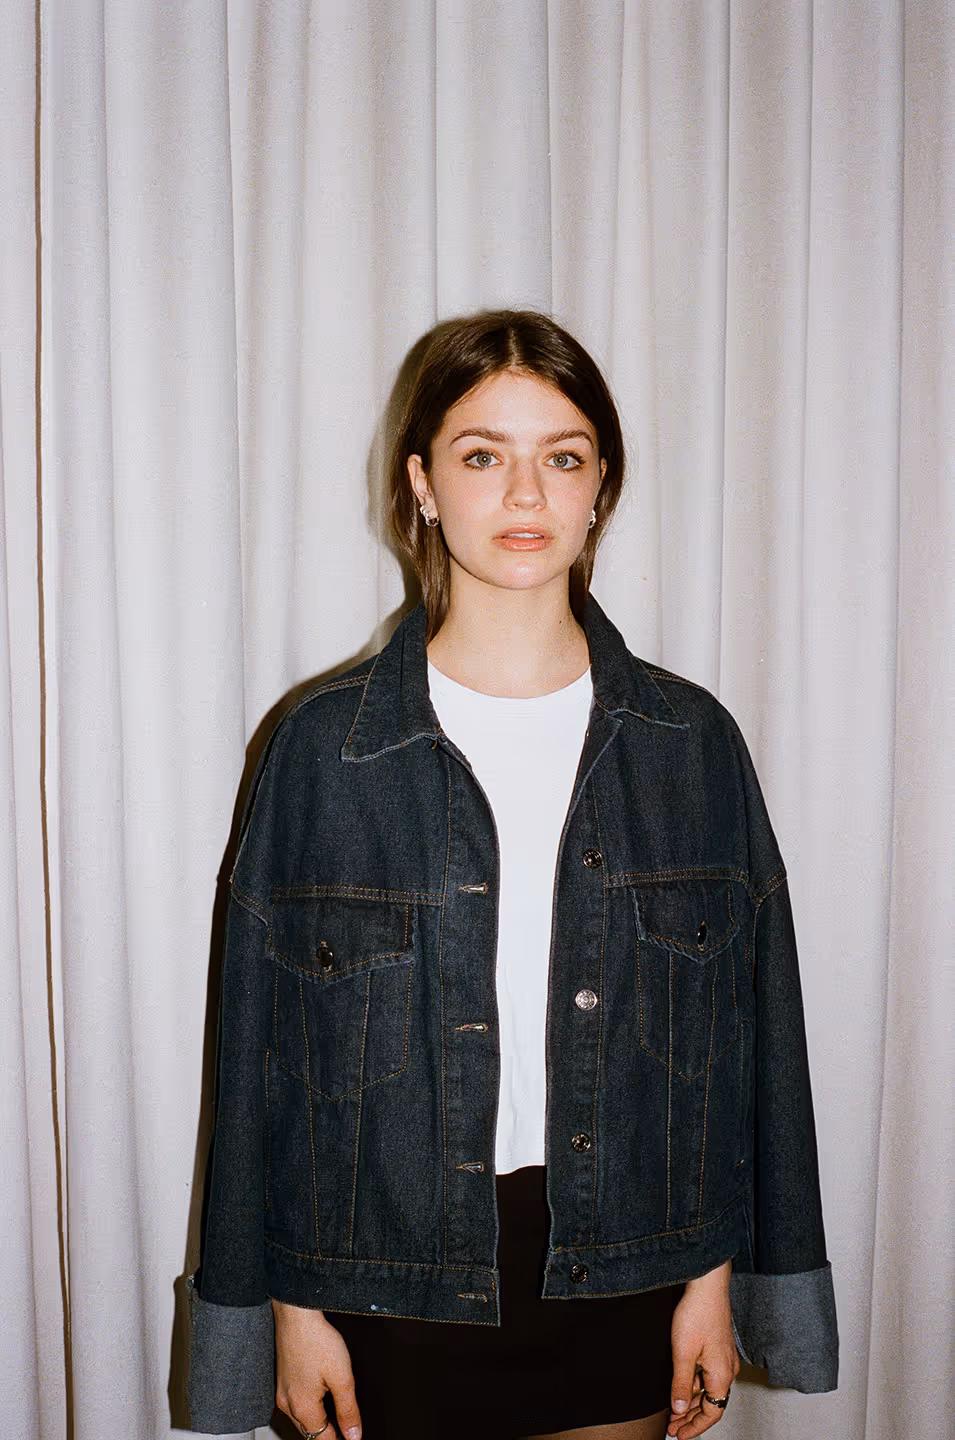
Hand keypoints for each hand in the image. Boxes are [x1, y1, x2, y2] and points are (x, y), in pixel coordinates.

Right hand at [272, 1299, 361, 1439]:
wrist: (296, 1314)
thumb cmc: (317, 1339)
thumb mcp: (342, 1377)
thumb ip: (348, 1410)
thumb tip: (354, 1436)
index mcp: (302, 1408)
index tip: (351, 1438)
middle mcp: (288, 1404)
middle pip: (310, 1433)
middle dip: (328, 1435)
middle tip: (346, 1431)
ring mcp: (282, 1392)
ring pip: (301, 1421)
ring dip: (318, 1423)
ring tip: (335, 1421)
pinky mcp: (281, 1380)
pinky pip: (295, 1405)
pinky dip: (308, 1410)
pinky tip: (319, 1401)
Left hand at [667, 1261, 738, 1437]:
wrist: (707, 1284)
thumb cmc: (698, 1313)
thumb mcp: (683, 1353)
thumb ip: (681, 1384)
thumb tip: (679, 1409)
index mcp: (722, 1375)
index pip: (712, 1413)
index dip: (695, 1427)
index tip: (679, 1435)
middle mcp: (727, 1369)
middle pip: (711, 1403)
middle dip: (690, 1417)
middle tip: (672, 1426)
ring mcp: (724, 1358)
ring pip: (708, 1389)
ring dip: (691, 1401)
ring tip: (672, 1409)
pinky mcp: (718, 1347)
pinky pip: (708, 1375)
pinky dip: (695, 1385)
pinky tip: (681, 1384)